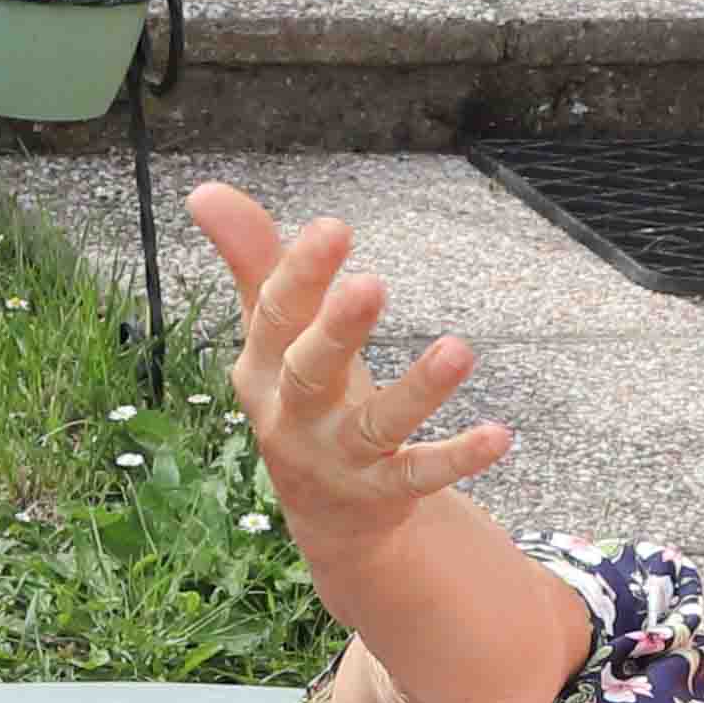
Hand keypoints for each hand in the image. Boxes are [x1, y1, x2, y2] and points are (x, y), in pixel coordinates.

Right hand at [189, 178, 509, 558]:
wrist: (324, 512)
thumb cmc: (298, 395)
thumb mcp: (273, 333)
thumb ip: (251, 259)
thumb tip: (204, 190)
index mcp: (262, 368)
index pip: (275, 315)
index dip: (301, 272)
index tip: (334, 227)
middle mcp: (294, 416)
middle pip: (310, 372)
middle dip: (337, 330)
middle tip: (372, 285)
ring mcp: (339, 458)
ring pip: (376, 426)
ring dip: (417, 391)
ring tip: (460, 351)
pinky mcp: (384, 490)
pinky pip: (420, 474)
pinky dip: (457, 456)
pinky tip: (498, 435)